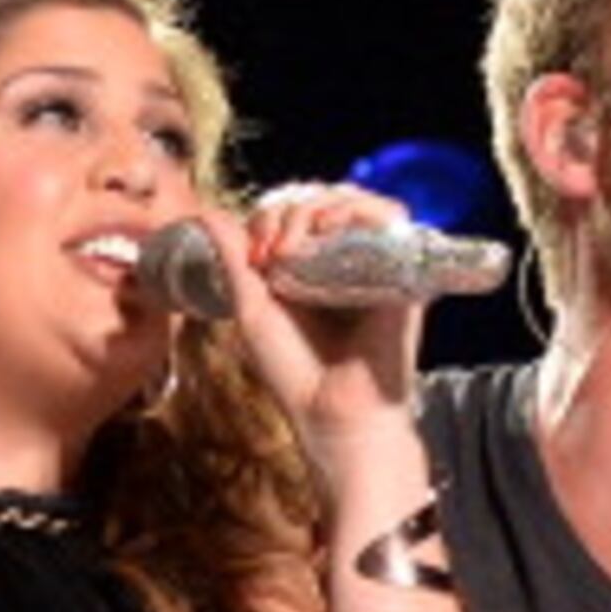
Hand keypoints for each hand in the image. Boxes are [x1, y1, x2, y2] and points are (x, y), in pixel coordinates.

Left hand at [197, 182, 426, 457]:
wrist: (334, 412)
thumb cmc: (293, 372)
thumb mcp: (252, 309)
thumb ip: (232, 261)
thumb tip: (207, 215)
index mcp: (307, 268)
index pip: (292, 212)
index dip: (269, 215)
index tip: (254, 250)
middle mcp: (343, 260)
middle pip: (324, 199)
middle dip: (291, 207)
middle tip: (272, 246)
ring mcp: (375, 262)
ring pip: (356, 201)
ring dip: (321, 203)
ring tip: (300, 237)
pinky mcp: (404, 269)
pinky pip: (394, 218)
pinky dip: (362, 209)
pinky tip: (333, 226)